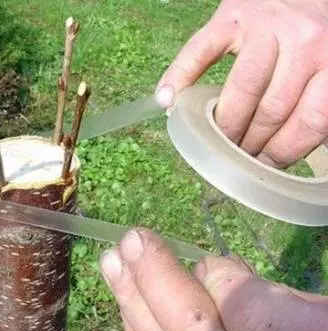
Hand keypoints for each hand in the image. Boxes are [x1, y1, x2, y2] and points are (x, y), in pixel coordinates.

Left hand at [99, 228, 327, 330]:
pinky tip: (129, 304)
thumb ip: (273, 298)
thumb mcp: (323, 316)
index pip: (249, 316)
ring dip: (135, 305)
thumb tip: (208, 271)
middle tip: (133, 239)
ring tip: (112, 263)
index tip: (208, 261)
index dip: (220, 279)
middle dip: (157, 283)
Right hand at [155, 0, 327, 167]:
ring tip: (215, 143)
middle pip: (272, 110)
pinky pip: (199, 52)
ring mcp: (264, 27)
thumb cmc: (313, 29)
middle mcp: (304, 40)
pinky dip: (179, 77)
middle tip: (237, 159)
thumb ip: (315, 96)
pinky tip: (166, 101)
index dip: (285, 151)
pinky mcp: (230, 16)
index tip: (266, 166)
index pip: (310, 120)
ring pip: (241, 92)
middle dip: (250, 145)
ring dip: (224, 127)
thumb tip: (286, 148)